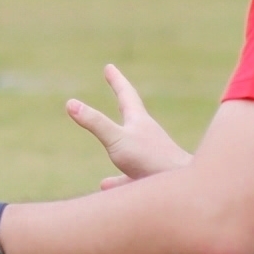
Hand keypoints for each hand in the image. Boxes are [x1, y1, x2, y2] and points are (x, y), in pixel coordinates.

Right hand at [67, 64, 189, 189]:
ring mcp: (151, 156)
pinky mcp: (152, 176)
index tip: (109, 67)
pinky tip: (105, 186)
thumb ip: (95, 122)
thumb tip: (70, 103)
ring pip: (132, 148)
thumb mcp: (117, 139)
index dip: (116, 80)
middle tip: (119, 88)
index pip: (126, 94)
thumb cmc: (152, 160)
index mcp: (139, 121)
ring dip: (118, 146)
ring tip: (109, 147)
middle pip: (132, 114)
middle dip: (122, 101)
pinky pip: (131, 177)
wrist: (183, 186)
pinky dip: (118, 179)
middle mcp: (147, 135)